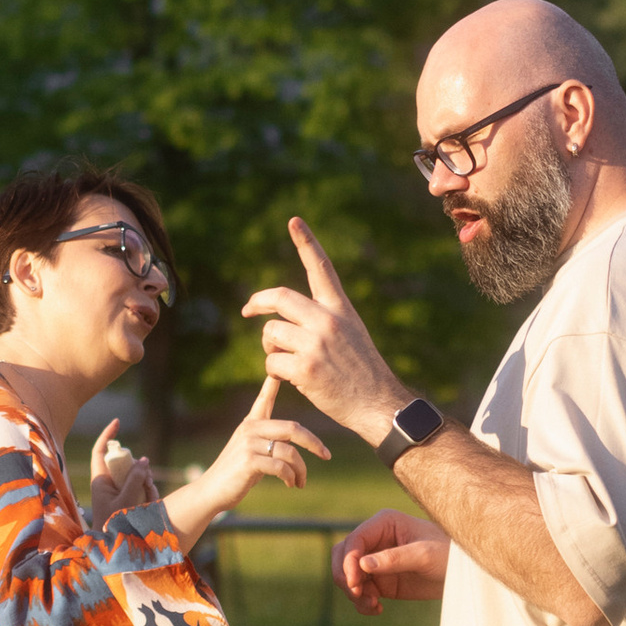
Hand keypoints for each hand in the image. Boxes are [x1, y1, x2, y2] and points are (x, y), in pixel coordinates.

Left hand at [83, 420, 159, 526]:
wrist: (114, 550)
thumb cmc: (114, 526)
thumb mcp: (126, 501)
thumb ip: (135, 480)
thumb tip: (144, 460)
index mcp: (100, 480)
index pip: (100, 451)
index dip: (108, 435)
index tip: (118, 422)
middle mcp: (108, 483)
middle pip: (125, 463)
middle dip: (139, 469)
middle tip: (147, 480)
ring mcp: (119, 490)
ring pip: (136, 475)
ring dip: (146, 483)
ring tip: (147, 499)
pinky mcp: (128, 499)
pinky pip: (141, 487)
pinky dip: (148, 492)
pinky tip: (150, 503)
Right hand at [164, 377, 330, 550]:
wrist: (212, 491)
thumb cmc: (236, 473)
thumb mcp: (252, 452)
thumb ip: (270, 442)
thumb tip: (295, 445)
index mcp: (251, 423)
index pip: (265, 398)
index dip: (273, 384)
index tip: (280, 370)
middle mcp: (250, 429)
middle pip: (293, 429)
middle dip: (314, 443)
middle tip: (326, 455)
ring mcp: (249, 444)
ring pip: (290, 452)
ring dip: (301, 470)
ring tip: (301, 482)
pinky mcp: (249, 461)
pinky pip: (281, 466)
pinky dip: (290, 477)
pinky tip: (290, 484)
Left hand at [240, 217, 403, 445]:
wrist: (377, 404)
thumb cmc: (361, 371)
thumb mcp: (350, 332)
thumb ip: (322, 318)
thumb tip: (282, 317)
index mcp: (340, 308)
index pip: (321, 268)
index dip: (306, 242)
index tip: (293, 221)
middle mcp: (328, 320)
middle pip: (279, 297)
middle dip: (257, 302)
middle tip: (247, 310)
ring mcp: (316, 343)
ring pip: (271, 333)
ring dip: (271, 348)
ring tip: (289, 362)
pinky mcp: (305, 368)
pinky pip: (271, 363)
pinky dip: (275, 372)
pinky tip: (294, 380)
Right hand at [337, 508, 448, 615]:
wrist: (463, 573)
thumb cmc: (448, 554)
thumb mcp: (424, 555)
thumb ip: (394, 559)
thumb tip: (362, 564)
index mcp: (384, 523)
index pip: (354, 540)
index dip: (348, 562)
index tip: (354, 584)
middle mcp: (376, 540)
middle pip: (342, 556)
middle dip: (345, 576)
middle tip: (358, 595)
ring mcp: (376, 561)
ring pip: (347, 576)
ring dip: (354, 593)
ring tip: (373, 605)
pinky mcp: (381, 581)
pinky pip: (360, 591)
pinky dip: (362, 602)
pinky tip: (377, 609)